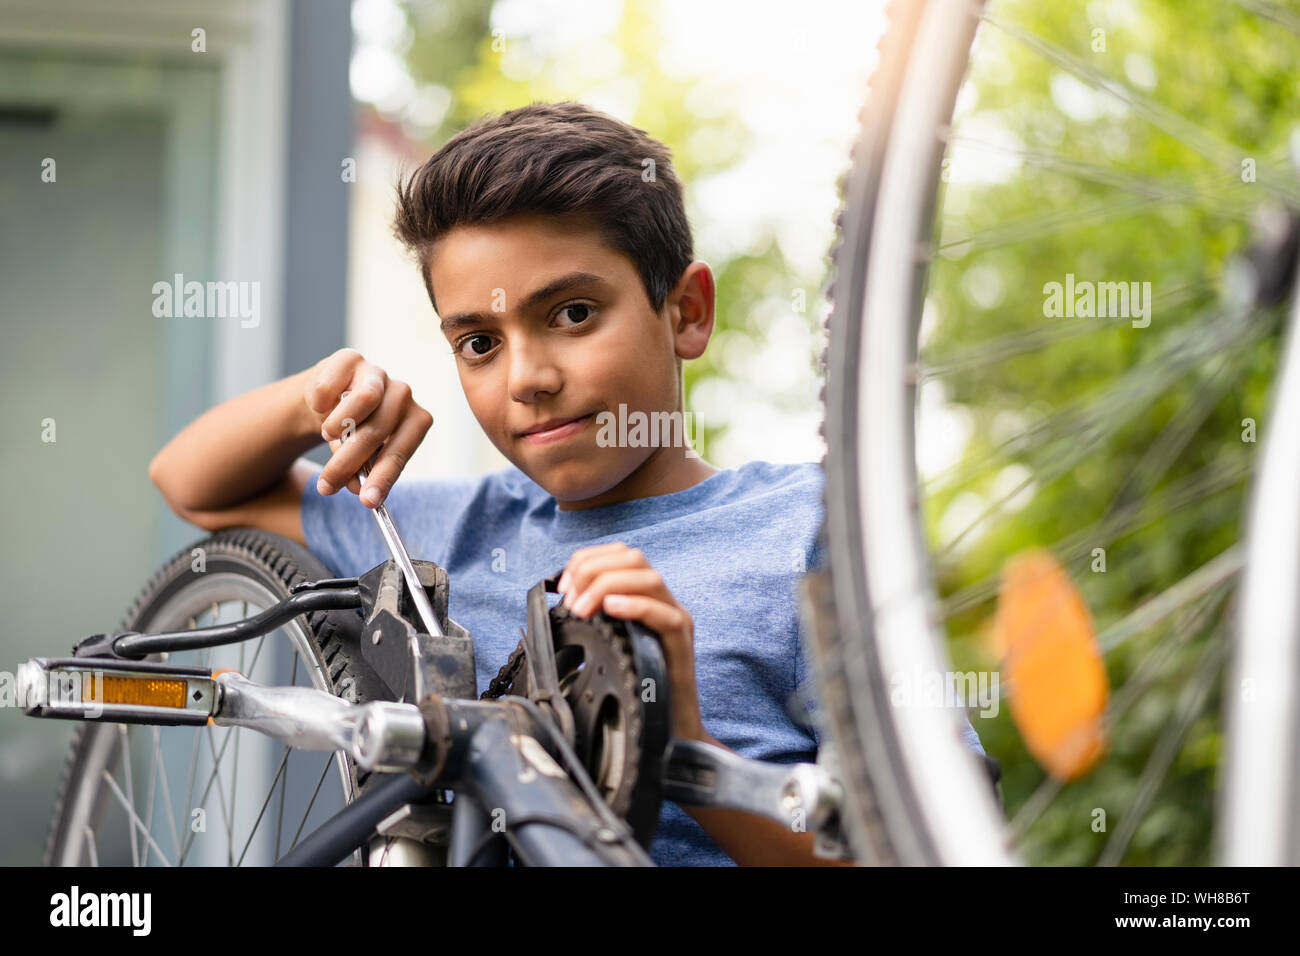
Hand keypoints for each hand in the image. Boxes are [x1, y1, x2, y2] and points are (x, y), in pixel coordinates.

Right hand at [303, 348, 433, 507]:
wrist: (328, 402)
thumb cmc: (352, 435)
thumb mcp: (361, 458)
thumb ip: (363, 474)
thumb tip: (361, 491)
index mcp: (415, 421)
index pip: (400, 451)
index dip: (384, 477)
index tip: (367, 502)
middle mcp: (403, 394)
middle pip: (377, 430)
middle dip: (348, 463)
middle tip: (327, 486)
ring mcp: (378, 373)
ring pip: (363, 401)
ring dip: (338, 425)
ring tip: (326, 436)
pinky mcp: (350, 358)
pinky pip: (333, 384)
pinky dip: (320, 403)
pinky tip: (319, 408)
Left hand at [557, 542, 706, 742]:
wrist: (670, 730)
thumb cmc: (636, 689)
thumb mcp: (610, 644)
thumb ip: (596, 618)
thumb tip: (566, 602)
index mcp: (645, 597)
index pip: (620, 554)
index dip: (588, 560)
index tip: (564, 586)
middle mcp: (663, 602)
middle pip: (633, 558)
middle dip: (594, 570)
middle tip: (571, 600)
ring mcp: (676, 620)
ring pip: (649, 579)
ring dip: (607, 585)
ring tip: (583, 608)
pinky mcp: (682, 644)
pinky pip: (664, 615)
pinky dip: (635, 605)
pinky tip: (611, 609)